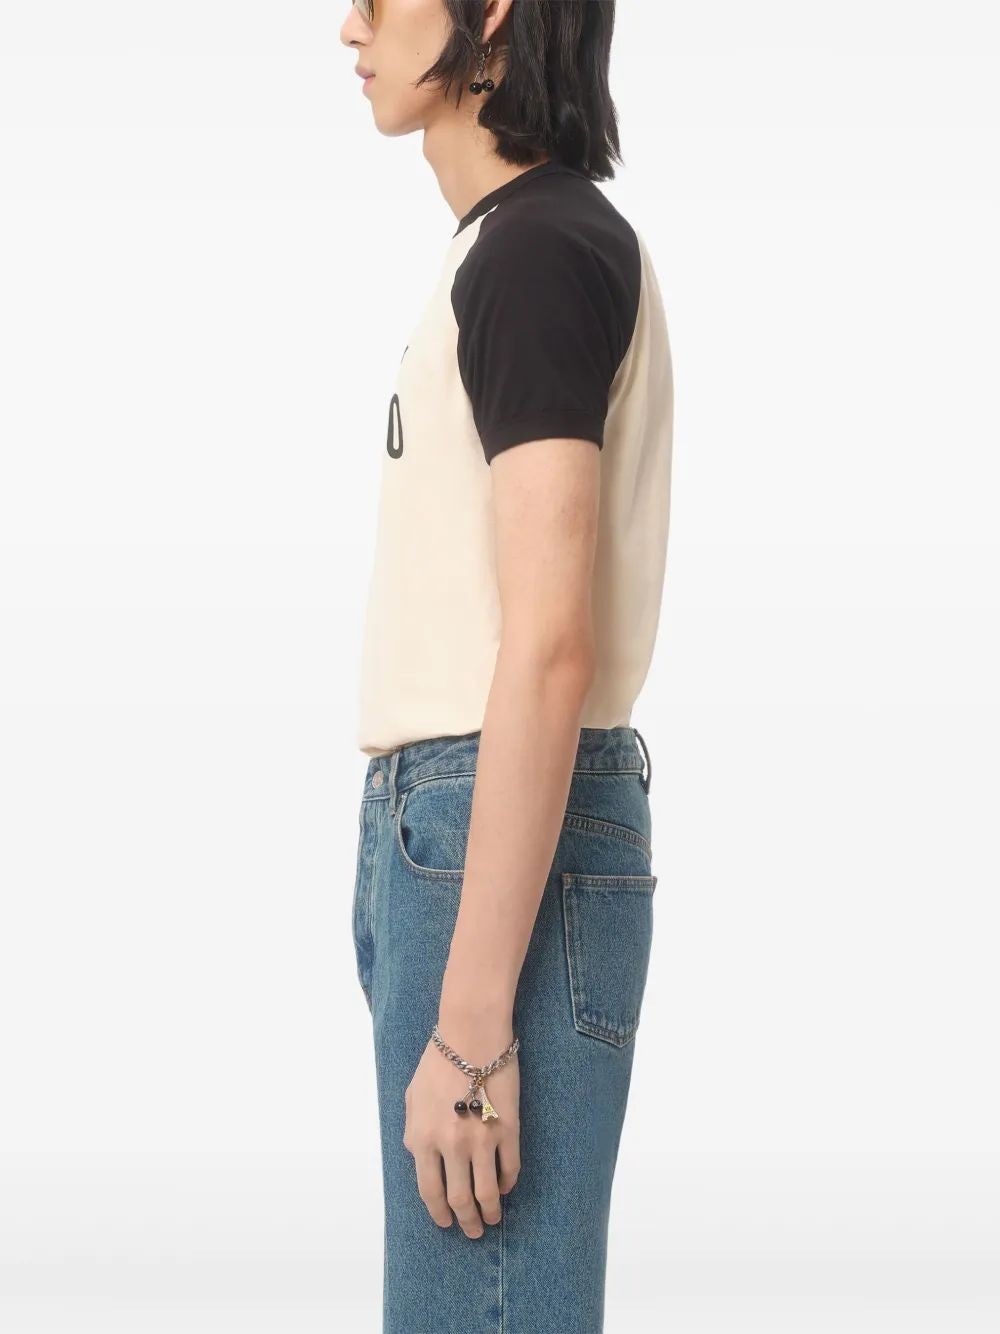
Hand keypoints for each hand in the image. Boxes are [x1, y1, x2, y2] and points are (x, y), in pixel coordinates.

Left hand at [402, 1023, 520, 1237]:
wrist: (471, 1035)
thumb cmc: (438, 1062)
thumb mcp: (412, 1098)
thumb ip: (414, 1131)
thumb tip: (419, 1155)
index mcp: (422, 1139)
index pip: (430, 1191)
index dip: (439, 1213)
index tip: (446, 1222)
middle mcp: (450, 1146)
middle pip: (459, 1199)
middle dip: (466, 1222)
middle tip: (472, 1231)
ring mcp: (481, 1140)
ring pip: (487, 1192)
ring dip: (490, 1212)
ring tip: (492, 1220)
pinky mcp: (507, 1130)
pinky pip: (510, 1169)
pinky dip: (507, 1184)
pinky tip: (505, 1188)